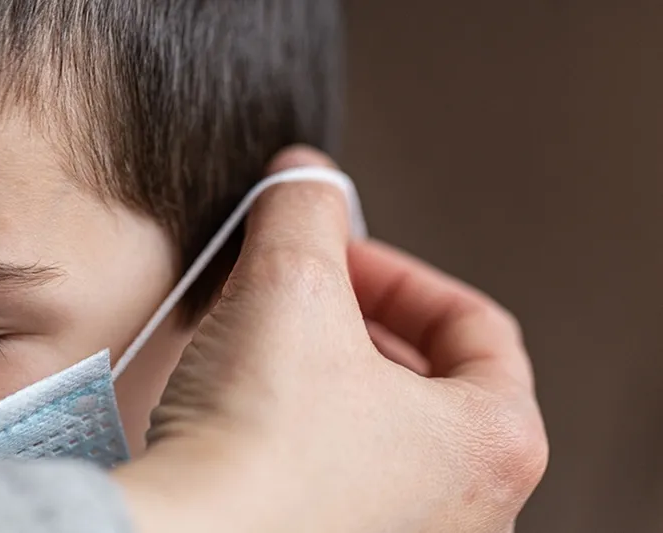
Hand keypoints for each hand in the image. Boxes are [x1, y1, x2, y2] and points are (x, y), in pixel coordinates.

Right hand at [113, 146, 547, 532]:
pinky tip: (248, 413)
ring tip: (263, 349)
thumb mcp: (290, 286)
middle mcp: (469, 508)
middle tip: (294, 295)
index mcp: (495, 442)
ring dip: (325, 373)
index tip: (338, 258)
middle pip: (426, 376)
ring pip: (380, 427)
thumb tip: (301, 177)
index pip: (474, 325)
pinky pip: (338, 474)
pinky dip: (302, 430)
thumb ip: (305, 212)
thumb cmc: (261, 446)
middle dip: (353, 320)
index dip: (396, 273)